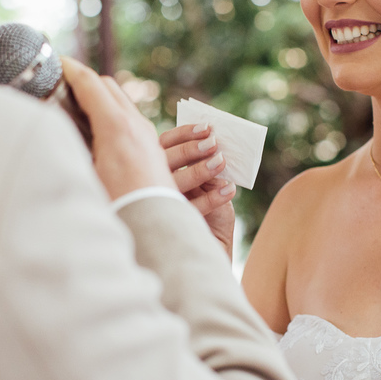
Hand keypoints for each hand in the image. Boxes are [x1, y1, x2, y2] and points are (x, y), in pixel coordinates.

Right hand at [61, 58, 177, 199]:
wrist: (155, 231)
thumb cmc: (116, 209)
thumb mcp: (83, 177)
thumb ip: (68, 148)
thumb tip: (49, 132)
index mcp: (115, 127)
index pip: (89, 84)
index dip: (69, 69)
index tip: (54, 62)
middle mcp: (135, 125)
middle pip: (107, 86)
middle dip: (84, 79)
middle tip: (62, 84)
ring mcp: (147, 136)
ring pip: (121, 100)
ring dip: (100, 96)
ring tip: (79, 106)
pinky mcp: (153, 149)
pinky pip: (131, 118)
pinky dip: (113, 112)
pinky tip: (101, 129)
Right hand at [159, 124, 235, 257]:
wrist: (210, 251)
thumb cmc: (210, 217)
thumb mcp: (210, 187)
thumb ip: (207, 168)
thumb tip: (215, 145)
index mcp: (157, 169)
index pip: (163, 144)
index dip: (184, 134)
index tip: (208, 128)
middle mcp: (151, 185)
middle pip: (164, 161)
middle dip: (190, 150)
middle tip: (213, 143)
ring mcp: (158, 206)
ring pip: (174, 184)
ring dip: (199, 171)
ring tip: (221, 162)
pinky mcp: (171, 227)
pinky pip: (189, 209)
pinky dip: (211, 198)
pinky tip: (229, 189)